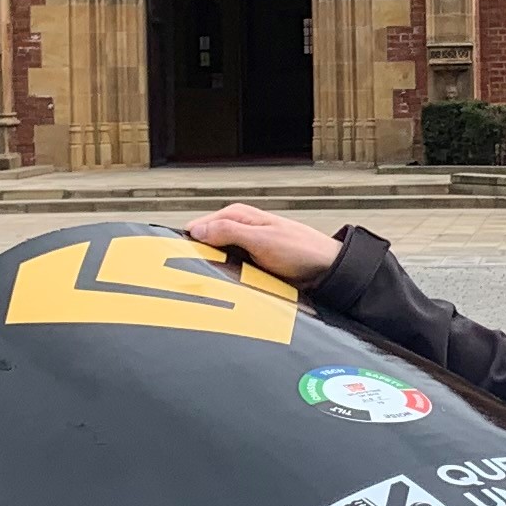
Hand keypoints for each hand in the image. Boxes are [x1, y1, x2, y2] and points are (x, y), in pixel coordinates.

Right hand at [188, 203, 342, 286]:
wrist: (326, 271)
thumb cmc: (302, 250)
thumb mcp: (261, 239)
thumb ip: (229, 232)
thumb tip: (196, 229)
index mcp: (238, 215)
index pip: (199, 226)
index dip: (188, 243)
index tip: (179, 260)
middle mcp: (239, 229)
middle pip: (205, 244)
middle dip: (200, 259)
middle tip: (194, 278)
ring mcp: (244, 248)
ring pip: (216, 260)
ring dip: (215, 272)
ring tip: (210, 286)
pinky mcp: (251, 265)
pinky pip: (230, 272)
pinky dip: (227, 279)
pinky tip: (226, 289)